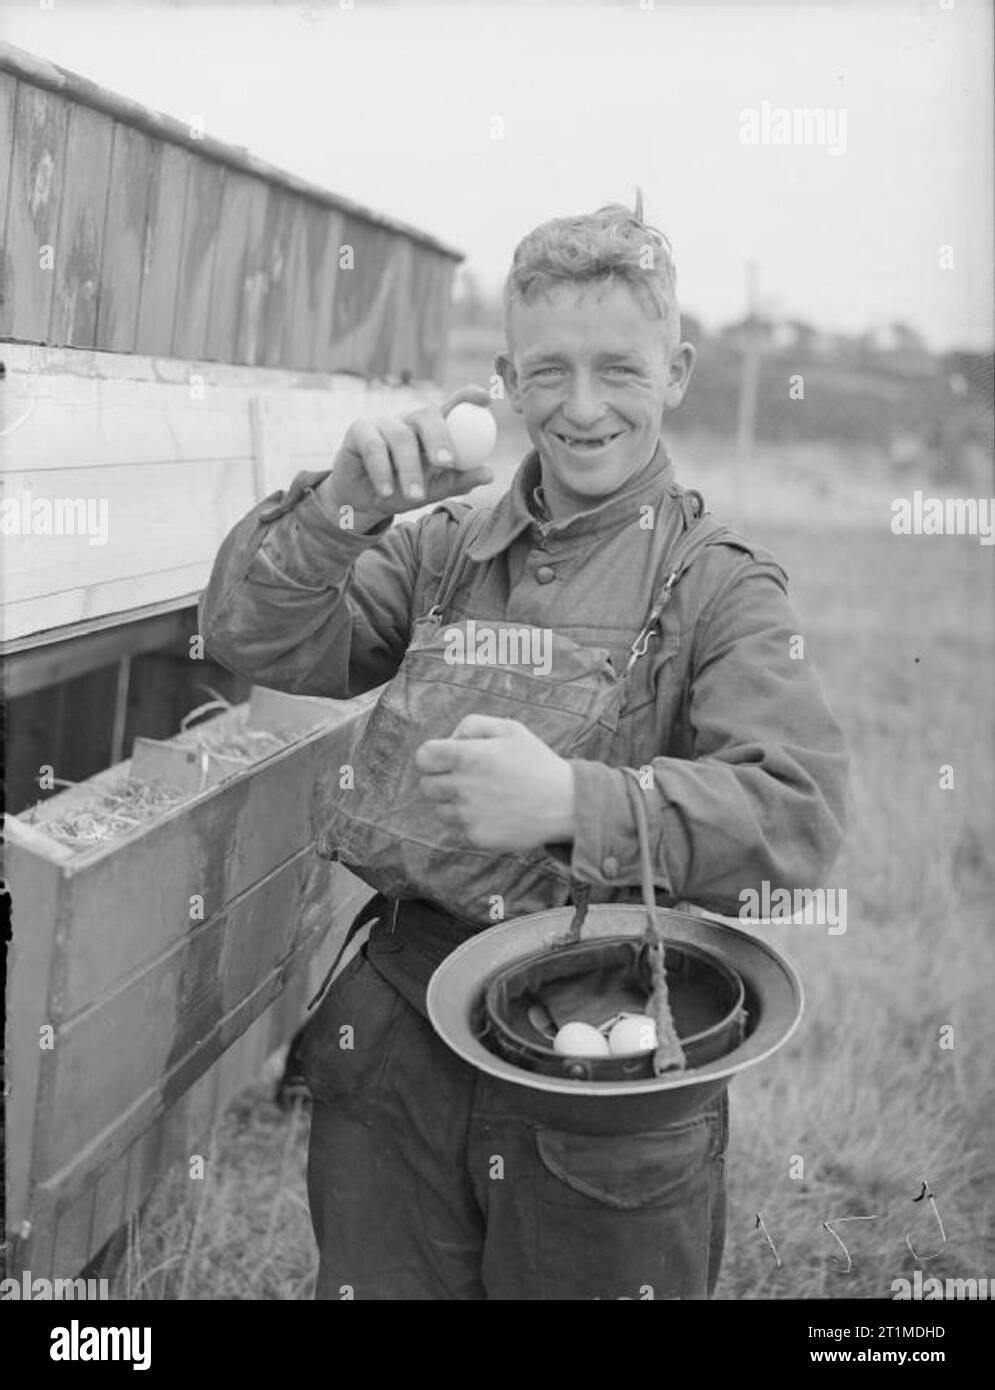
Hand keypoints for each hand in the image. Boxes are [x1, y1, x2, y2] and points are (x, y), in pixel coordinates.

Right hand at [315, 384, 495, 528]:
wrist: (363, 502)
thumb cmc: (403, 491)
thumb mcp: (433, 490)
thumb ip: (459, 481)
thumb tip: (490, 473)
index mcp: (432, 429)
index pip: (452, 405)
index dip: (467, 397)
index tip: (485, 399)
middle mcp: (409, 420)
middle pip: (426, 414)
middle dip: (439, 437)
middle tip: (447, 463)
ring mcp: (384, 422)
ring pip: (400, 437)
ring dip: (409, 470)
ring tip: (414, 497)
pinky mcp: (359, 430)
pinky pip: (374, 447)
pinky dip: (383, 472)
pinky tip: (387, 492)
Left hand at [414, 715, 575, 852]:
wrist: (565, 803)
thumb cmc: (536, 762)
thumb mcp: (509, 728)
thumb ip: (472, 725)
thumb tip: (449, 740)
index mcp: (466, 756)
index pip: (423, 757)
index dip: (433, 757)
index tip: (447, 760)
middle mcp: (461, 786)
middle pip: (426, 786)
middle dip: (441, 780)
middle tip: (468, 780)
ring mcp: (467, 815)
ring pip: (440, 810)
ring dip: (454, 804)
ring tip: (484, 798)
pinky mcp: (476, 837)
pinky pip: (459, 829)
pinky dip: (471, 823)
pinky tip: (494, 814)